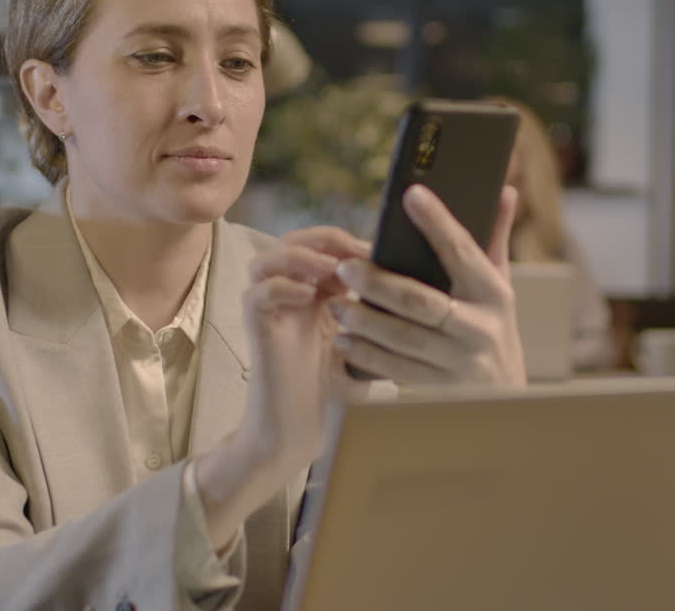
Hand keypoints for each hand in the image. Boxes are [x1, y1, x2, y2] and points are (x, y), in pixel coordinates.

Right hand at [238, 226, 369, 468]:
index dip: (351, 243)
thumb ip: (378, 318)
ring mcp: (270, 311)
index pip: (325, 248)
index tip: (382, 250)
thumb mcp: (365, 346)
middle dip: (326, 241)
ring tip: (330, 270)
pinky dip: (281, 286)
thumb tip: (418, 290)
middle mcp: (289, 297)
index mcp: (315, 296)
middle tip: (355, 254)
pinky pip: (257, 293)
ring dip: (300, 257)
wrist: (300, 432)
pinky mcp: (256, 329)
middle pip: (294, 241)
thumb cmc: (334, 393)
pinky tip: (308, 296)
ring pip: (268, 259)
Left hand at [329, 184, 525, 386]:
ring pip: (404, 338)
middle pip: (422, 301)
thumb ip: (495, 238)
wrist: (507, 397)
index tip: (411, 195)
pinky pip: (397, 371)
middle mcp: (479, 328)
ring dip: (365, 320)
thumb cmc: (493, 327)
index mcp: (493, 294)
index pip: (463, 251)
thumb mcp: (499, 286)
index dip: (438, 222)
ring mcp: (460, 362)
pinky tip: (344, 341)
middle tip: (345, 268)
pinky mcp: (440, 389)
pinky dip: (367, 355)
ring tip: (336, 304)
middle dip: (379, 283)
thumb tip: (503, 191)